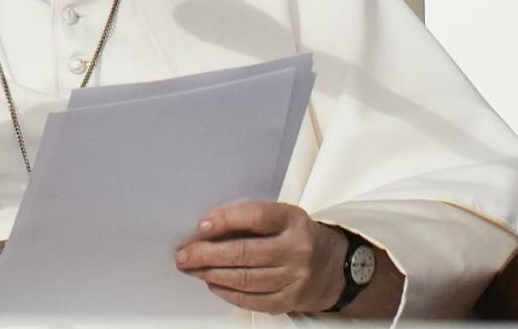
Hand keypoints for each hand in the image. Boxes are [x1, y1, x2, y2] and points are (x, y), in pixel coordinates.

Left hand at [175, 202, 346, 314]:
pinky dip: (228, 293)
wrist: (333, 267)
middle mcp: (297, 249)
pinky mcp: (290, 300)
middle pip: (245, 253)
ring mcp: (295, 277)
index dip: (226, 220)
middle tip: (184, 254)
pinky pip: (252, 299)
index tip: (201, 226)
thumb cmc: (297, 237)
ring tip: (192, 269)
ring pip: (245, 279)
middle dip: (207, 254)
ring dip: (212, 274)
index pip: (256, 216)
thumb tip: (207, 228)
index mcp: (293, 220)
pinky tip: (213, 284)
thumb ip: (251, 219)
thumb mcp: (283, 217)